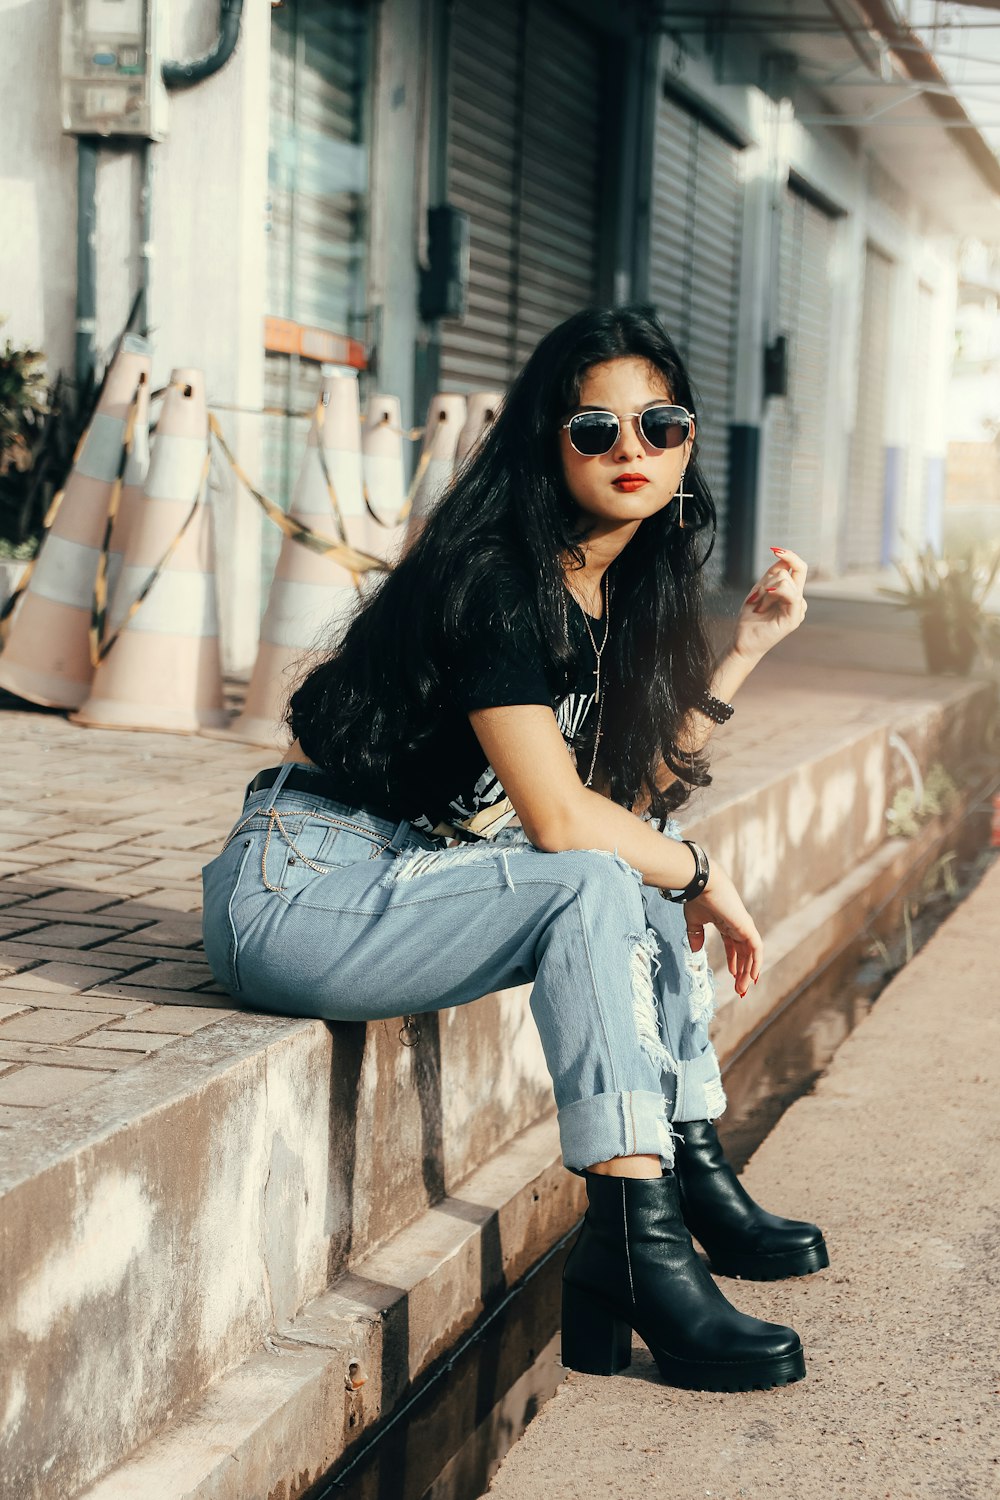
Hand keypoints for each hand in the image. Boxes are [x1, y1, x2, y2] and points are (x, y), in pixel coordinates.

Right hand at [683, 862, 761, 999]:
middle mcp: (737, 926)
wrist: (701, 882)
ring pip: (751, 954)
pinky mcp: (746, 926)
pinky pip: (756, 948)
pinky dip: (756, 963)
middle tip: (740, 990)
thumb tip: (697, 951)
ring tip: (743, 989)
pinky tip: (752, 976)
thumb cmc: (696, 897)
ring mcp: (743, 926)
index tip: (733, 977)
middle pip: (744, 953)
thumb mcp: (694, 921)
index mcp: (726, 923)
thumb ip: (696, 935)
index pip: (734, 947)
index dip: (734, 963)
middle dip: (742, 972)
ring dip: (747, 972)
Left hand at [732, 546, 808, 661]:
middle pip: (795, 571)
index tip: (775, 550)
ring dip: (766, 591)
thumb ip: (772, 575)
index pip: (798, 568)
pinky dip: (775, 593)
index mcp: (792, 593)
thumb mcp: (760, 590)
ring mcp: (799, 609)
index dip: (790, 556)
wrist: (743, 641)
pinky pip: (792, 595)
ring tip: (759, 606)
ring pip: (786, 580)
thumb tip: (783, 558)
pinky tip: (763, 602)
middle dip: (770, 577)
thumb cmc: (750, 618)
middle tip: (757, 596)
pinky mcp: (795, 618)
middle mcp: (798, 599)